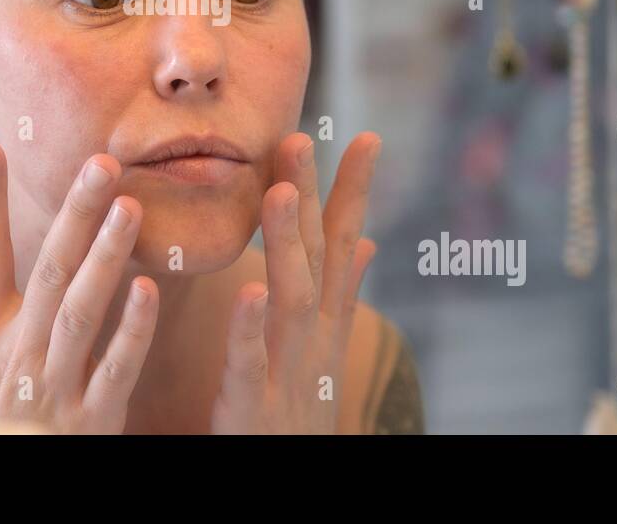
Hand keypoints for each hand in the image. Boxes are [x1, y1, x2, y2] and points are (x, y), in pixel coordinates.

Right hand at [0, 141, 158, 433]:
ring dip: (107, 258)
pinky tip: (149, 290)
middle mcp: (17, 353)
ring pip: (83, 311)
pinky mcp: (91, 421)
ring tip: (129, 207)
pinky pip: (115, 370)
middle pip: (49, 270)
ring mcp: (55, 386)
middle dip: (75, 213)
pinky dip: (132, 332)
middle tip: (102, 161)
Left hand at [211, 131, 381, 433]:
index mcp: (325, 326)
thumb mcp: (325, 351)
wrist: (292, 480)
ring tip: (282, 192)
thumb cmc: (299, 415)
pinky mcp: (252, 410)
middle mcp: (314, 344)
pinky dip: (250, 327)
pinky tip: (249, 288)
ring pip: (291, 301)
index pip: (343, 247)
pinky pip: (248, 364)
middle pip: (316, 261)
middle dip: (313, 200)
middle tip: (300, 137)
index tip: (367, 138)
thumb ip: (343, 296)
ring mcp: (287, 375)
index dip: (354, 194)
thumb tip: (367, 241)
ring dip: (289, 245)